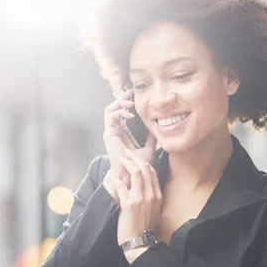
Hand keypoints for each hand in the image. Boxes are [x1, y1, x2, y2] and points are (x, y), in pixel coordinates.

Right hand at [103, 89, 156, 203]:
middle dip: (121, 98)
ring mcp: (110, 132)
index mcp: (121, 133)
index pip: (120, 112)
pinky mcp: (109, 133)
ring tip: (130, 103)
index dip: (126, 103)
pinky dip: (119, 112)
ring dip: (119, 103)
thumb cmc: (138, 164)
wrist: (131, 174)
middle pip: (113, 108)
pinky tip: (130, 115)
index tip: (134, 96)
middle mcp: (114, 131)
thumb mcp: (148, 148)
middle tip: (130, 93)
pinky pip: (110, 116)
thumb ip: (150, 138)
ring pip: (109, 109)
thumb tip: (157, 129)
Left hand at [110, 149, 162, 262]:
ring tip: (121, 159)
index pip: (152, 172)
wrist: (141, 243)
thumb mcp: (155, 210)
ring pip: (136, 173)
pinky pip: (122, 187)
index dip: (144, 162)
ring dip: (127, 164)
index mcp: (157, 195)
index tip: (136, 157)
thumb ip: (152, 197)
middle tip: (127, 153)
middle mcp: (151, 195)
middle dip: (135, 158)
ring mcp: (140, 199)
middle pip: (145, 169)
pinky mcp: (129, 205)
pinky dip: (116, 179)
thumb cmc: (146, 228)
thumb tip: (145, 186)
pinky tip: (111, 175)